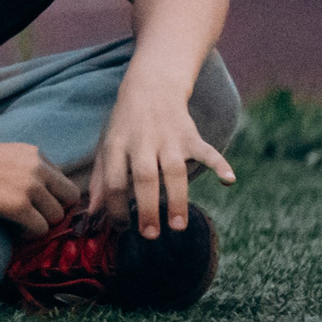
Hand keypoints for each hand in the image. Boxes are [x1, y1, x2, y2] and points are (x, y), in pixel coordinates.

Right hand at [0, 138, 80, 237]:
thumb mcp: (2, 157)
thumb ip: (24, 170)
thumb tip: (39, 195)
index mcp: (35, 154)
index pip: (64, 183)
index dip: (52, 198)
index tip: (34, 207)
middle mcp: (38, 167)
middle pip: (68, 200)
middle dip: (51, 212)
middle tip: (28, 218)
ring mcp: (30, 186)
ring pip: (56, 217)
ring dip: (38, 224)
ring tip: (16, 224)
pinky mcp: (18, 205)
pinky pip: (40, 229)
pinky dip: (27, 234)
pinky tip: (10, 228)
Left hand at [85, 84, 235, 238]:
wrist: (151, 86)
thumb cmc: (126, 124)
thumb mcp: (107, 146)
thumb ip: (101, 178)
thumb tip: (93, 213)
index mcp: (117, 145)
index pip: (114, 180)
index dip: (116, 207)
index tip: (123, 229)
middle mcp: (142, 142)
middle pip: (144, 178)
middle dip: (147, 207)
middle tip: (150, 234)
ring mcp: (168, 138)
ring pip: (173, 170)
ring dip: (177, 198)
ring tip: (177, 226)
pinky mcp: (190, 135)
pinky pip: (206, 150)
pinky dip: (219, 164)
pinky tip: (228, 180)